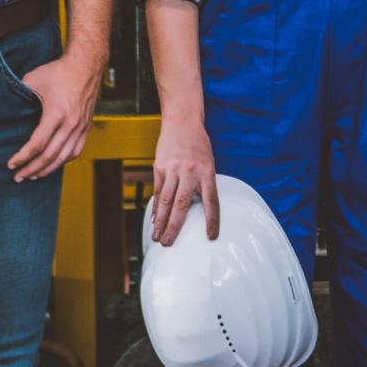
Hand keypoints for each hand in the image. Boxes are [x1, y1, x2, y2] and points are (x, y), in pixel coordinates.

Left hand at [7, 50, 102, 181]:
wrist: (86, 64)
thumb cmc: (60, 71)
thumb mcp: (33, 80)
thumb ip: (20, 95)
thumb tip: (6, 106)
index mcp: (56, 114)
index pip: (37, 145)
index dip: (22, 157)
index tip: (11, 164)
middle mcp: (70, 124)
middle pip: (49, 156)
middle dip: (31, 169)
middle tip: (18, 177)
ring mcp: (80, 126)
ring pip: (63, 158)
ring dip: (47, 169)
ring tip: (33, 175)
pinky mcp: (86, 126)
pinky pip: (75, 150)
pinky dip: (63, 161)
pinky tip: (54, 164)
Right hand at [149, 117, 218, 245]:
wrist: (182, 122)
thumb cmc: (198, 145)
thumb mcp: (208, 162)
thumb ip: (203, 183)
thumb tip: (196, 209)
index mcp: (207, 171)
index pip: (212, 201)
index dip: (212, 221)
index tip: (211, 237)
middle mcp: (190, 171)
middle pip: (182, 205)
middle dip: (175, 227)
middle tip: (169, 244)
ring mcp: (173, 169)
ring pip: (166, 201)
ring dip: (161, 222)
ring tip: (157, 237)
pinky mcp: (160, 167)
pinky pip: (158, 191)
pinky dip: (156, 207)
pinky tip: (154, 220)